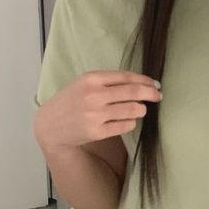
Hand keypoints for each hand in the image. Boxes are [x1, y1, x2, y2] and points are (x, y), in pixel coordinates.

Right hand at [34, 70, 161, 153]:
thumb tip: (143, 83)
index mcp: (91, 79)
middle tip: (158, 96)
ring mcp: (95, 114)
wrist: (50, 125)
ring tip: (140, 109)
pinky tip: (127, 120)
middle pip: (133, 92)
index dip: (145, 80)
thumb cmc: (71, 101)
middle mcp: (94, 95)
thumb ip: (108, 81)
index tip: (155, 84)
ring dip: (141, 109)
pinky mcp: (97, 132)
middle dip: (151, 94)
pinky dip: (131, 122)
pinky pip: (125, 125)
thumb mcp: (84, 83)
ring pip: (133, 109)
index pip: (126, 77)